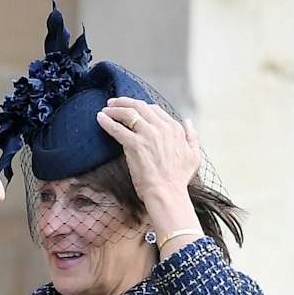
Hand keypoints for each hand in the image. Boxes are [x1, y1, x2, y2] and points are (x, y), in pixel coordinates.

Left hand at [97, 98, 199, 215]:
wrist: (167, 192)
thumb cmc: (179, 179)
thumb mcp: (194, 155)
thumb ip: (191, 136)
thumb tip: (187, 121)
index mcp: (175, 128)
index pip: (155, 110)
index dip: (141, 107)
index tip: (131, 107)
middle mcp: (161, 127)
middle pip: (140, 107)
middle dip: (125, 102)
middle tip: (112, 102)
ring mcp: (148, 135)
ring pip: (128, 114)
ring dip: (114, 109)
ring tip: (105, 108)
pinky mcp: (134, 145)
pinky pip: (117, 129)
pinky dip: (107, 121)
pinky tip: (99, 118)